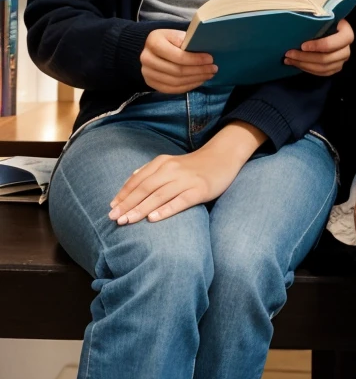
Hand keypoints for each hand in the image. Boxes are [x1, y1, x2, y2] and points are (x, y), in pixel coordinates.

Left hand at [109, 121, 265, 223]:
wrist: (222, 157)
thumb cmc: (193, 165)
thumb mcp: (171, 163)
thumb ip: (152, 171)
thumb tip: (131, 180)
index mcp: (163, 162)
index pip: (138, 179)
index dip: (123, 193)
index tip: (110, 208)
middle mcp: (172, 169)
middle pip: (145, 188)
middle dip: (128, 204)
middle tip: (114, 218)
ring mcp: (186, 179)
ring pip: (159, 195)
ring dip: (141, 209)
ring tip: (127, 221)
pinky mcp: (199, 189)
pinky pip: (180, 201)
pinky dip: (165, 210)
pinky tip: (153, 219)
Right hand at [140, 28, 217, 92]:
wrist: (154, 47)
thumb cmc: (170, 39)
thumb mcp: (177, 34)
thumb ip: (188, 41)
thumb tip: (205, 50)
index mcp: (153, 42)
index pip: (178, 56)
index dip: (196, 60)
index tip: (210, 59)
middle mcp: (146, 58)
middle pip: (177, 71)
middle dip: (198, 71)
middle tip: (213, 69)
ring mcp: (147, 72)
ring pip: (175, 82)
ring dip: (195, 80)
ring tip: (208, 75)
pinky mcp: (150, 82)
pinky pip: (171, 89)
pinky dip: (187, 86)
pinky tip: (198, 81)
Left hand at [284, 17, 353, 76]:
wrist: (331, 26)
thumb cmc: (325, 19)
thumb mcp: (324, 16)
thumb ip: (317, 21)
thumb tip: (298, 24)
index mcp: (347, 33)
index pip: (334, 43)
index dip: (319, 46)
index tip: (303, 45)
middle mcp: (346, 49)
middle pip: (326, 58)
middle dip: (305, 57)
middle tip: (289, 53)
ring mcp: (342, 61)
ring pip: (323, 68)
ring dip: (303, 65)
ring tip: (289, 59)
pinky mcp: (335, 68)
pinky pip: (321, 73)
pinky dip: (307, 69)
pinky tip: (296, 64)